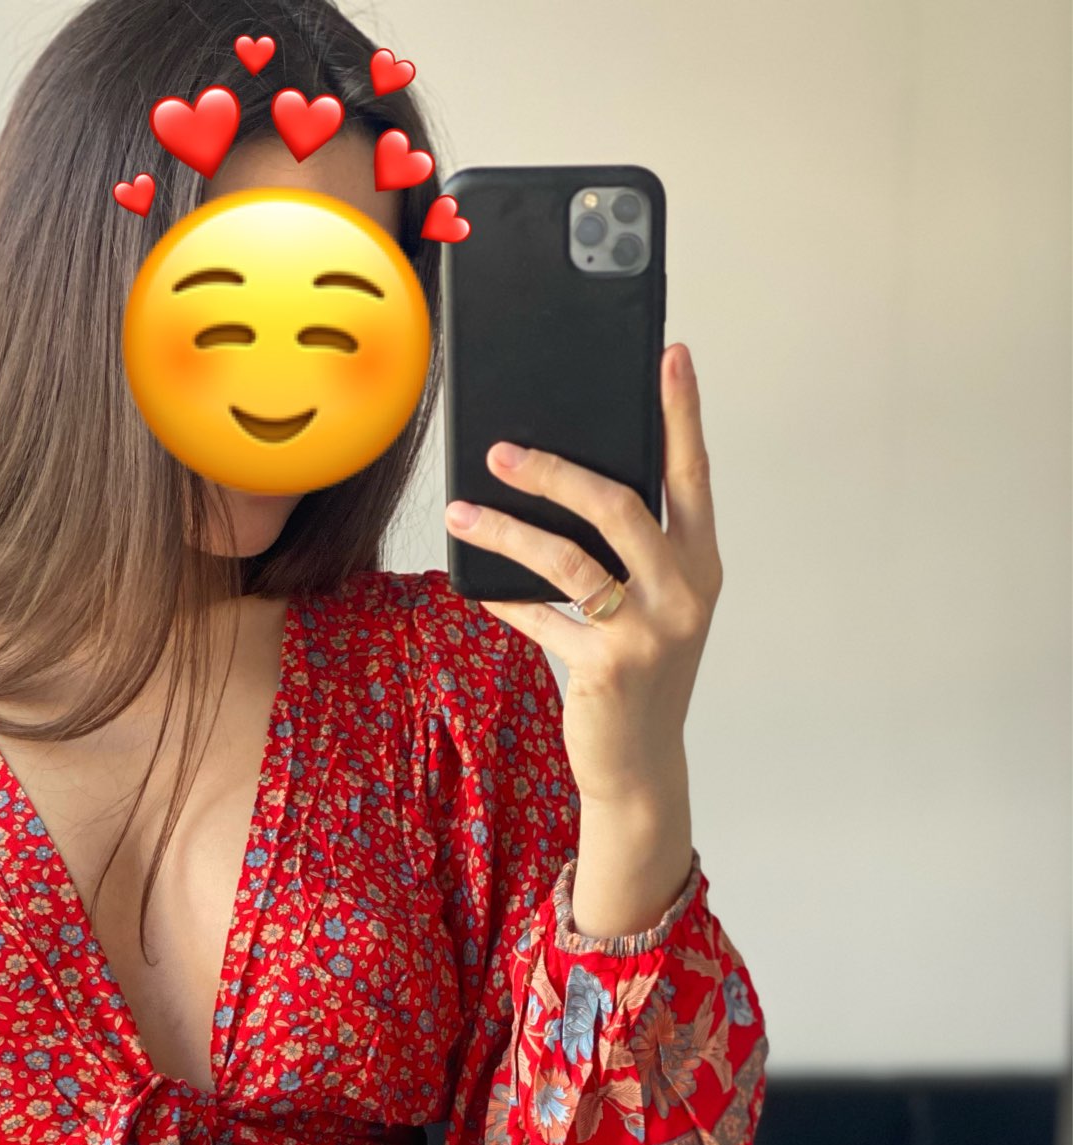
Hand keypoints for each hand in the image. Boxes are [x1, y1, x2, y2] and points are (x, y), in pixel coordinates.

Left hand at [444, 342, 721, 806]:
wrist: (638, 766)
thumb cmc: (638, 676)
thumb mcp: (648, 610)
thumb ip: (626, 555)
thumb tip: (561, 485)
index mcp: (701, 566)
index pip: (692, 474)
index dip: (682, 413)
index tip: (670, 356)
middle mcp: (684, 594)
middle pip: (621, 506)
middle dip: (557, 471)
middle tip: (501, 449)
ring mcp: (648, 633)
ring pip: (571, 559)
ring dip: (510, 530)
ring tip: (465, 510)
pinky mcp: (605, 668)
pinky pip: (542, 617)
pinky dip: (506, 599)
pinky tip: (476, 584)